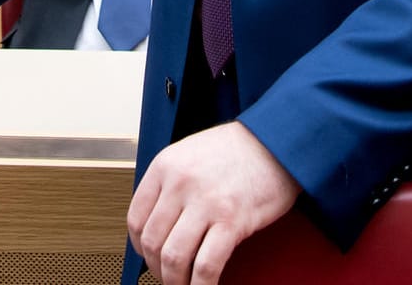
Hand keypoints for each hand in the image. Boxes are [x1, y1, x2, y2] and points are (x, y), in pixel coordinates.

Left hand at [129, 122, 298, 284]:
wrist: (276, 140)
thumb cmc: (237, 149)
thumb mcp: (189, 154)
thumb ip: (169, 184)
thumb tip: (158, 222)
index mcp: (165, 166)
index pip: (136, 219)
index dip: (139, 247)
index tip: (149, 257)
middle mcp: (180, 183)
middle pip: (152, 242)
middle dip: (157, 269)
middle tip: (168, 276)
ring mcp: (205, 202)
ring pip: (174, 258)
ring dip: (175, 281)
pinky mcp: (232, 220)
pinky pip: (207, 265)